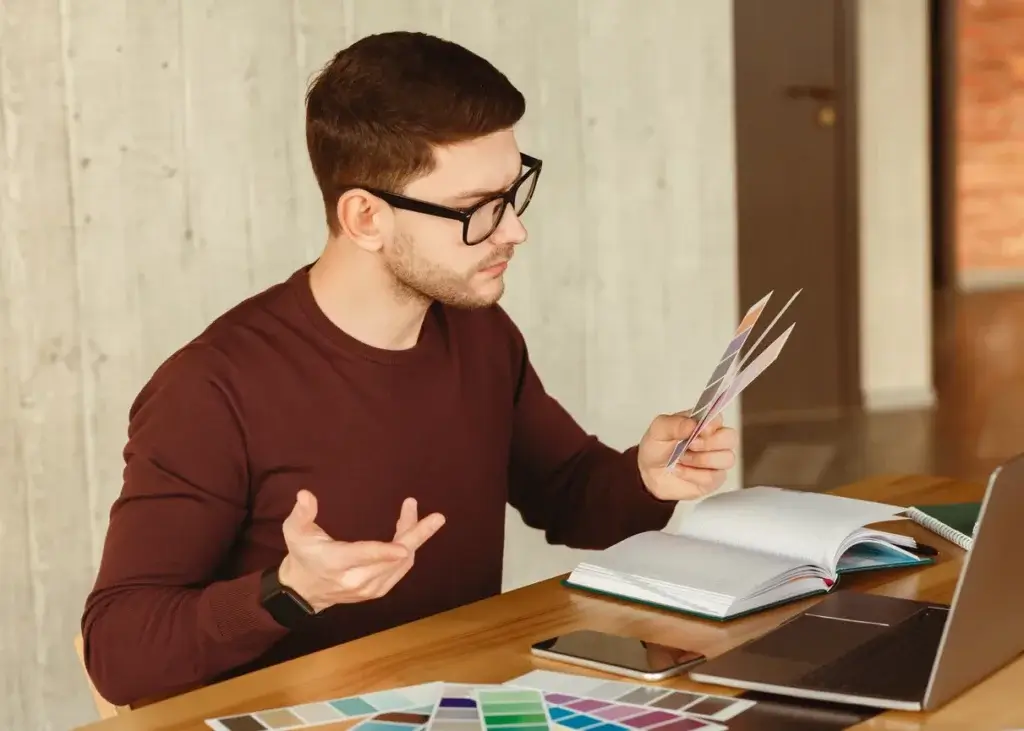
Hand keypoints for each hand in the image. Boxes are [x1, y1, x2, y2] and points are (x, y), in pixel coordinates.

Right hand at [277, 490, 444, 611]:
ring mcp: (370, 588)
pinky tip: (410, 530)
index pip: (363, 557)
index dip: (384, 553)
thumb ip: (302, 514)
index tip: (404, 547)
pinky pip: (401, 569)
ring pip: (401, 562)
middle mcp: (357, 580)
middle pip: (393, 559)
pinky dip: (408, 549)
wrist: (304, 590)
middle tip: (437, 517)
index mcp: (336, 563)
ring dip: (413, 536)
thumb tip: (305, 495)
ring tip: (411, 509)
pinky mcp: (378, 591)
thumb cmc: (302, 555)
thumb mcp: (294, 532)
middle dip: (416, 535)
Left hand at [637, 412, 737, 500]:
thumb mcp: (659, 430)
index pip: (719, 419)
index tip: (698, 430)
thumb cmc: (657, 448)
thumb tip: (693, 424)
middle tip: (689, 446)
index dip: (711, 425)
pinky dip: (693, 475)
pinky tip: (680, 471)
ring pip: (727, 459)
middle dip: (710, 443)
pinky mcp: (713, 479)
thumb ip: (675, 424)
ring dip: (701, 460)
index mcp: (702, 423)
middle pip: (731, 438)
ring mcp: (716, 460)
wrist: (648, 474)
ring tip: (681, 459)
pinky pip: (713, 477)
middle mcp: (713, 440)